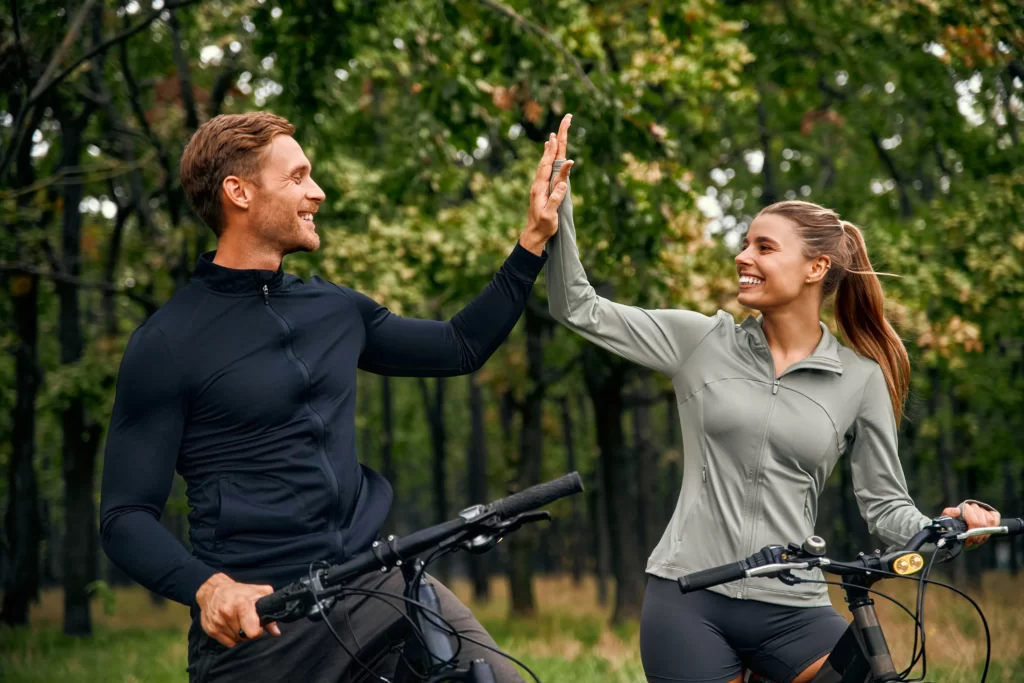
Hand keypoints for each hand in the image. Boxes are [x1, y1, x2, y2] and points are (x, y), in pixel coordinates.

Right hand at [196, 573, 281, 647]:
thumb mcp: (258, 593)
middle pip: (245, 637)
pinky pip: (228, 643)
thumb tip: (276, 631)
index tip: (258, 623)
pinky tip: (230, 626)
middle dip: (249, 631)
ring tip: (238, 621)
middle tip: (247, 620)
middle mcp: (227, 613)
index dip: (258, 630)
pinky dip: (231, 637)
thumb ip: (269, 610)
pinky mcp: (210, 630)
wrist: (212, 590)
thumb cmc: (239, 591)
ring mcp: (217, 623)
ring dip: (240, 635)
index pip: (253, 631)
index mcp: (240, 603)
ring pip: (237, 641)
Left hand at [520, 114, 573, 254]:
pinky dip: (548, 159)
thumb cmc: (543, 227)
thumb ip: (556, 196)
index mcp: (540, 187)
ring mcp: (539, 186)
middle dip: (554, 142)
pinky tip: (548, 156)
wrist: (533, 235)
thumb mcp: (550, 214)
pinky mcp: (542, 189)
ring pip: (545, 163)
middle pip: (547, 158)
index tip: (555, 135)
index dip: (552, 149)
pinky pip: (545, 170)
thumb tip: (563, 180)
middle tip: (561, 125)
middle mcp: (538, 183)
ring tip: (552, 136)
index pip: (547, 163)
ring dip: (550, 149)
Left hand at [941, 503, 1000, 547]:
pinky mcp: (991, 512)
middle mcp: (974, 506)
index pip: (974, 522)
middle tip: (974, 541)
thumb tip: (957, 511)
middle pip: (982, 523)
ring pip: (990, 521)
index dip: (973, 533)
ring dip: (985, 533)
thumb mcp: (947, 520)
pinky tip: (987, 532)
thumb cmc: (953, 525)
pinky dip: (994, 526)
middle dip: (978, 535)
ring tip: (979, 539)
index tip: (968, 541)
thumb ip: (948, 514)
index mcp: (964, 507)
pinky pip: (996, 518)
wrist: (959, 529)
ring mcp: (983, 509)